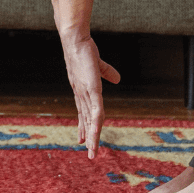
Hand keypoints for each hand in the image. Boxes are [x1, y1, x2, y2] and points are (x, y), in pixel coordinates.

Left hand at [61, 35, 120, 159]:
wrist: (75, 39)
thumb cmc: (84, 49)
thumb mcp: (97, 65)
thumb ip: (106, 72)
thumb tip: (118, 79)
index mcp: (82, 90)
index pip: (83, 113)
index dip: (83, 126)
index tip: (81, 140)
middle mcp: (81, 94)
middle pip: (86, 119)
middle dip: (88, 136)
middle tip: (90, 154)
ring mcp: (85, 92)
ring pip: (91, 119)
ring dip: (92, 135)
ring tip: (92, 150)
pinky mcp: (91, 87)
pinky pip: (96, 108)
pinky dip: (96, 121)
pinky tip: (97, 132)